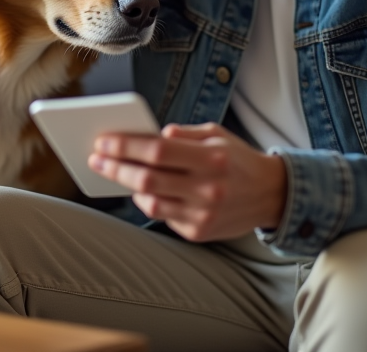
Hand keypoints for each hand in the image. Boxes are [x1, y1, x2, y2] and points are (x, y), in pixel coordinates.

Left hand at [88, 123, 286, 241]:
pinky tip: (141, 190)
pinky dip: (148, 201)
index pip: (157, 151)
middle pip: (147, 179)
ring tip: (113, 172)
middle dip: (115, 167)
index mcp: (212, 158)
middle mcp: (208, 189)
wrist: (271, 195)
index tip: (103, 141)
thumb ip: (182, 134)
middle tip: (95, 158)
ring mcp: (203, 214)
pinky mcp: (199, 233)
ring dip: (127, 186)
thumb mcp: (216, 134)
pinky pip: (163, 216)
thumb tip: (149, 135)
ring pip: (151, 202)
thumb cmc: (236, 158)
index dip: (125, 146)